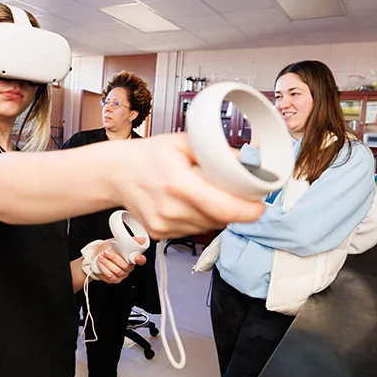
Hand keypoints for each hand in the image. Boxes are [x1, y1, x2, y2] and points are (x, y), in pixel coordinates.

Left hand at [92, 238, 145, 283]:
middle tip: (106, 252)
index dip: (140, 259)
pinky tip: (100, 263)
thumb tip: (142, 239)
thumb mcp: (118, 241)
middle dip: (114, 258)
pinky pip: (111, 276)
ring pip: (118, 271)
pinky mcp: (114, 279)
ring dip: (107, 263)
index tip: (137, 257)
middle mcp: (128, 267)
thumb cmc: (108, 249)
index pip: (141, 260)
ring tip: (101, 257)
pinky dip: (104, 268)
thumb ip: (130, 240)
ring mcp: (122, 274)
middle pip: (126, 266)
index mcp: (132, 258)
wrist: (97, 255)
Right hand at [114, 133, 265, 238]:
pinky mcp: (160, 234)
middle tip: (234, 192)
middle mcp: (171, 209)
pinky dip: (198, 218)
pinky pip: (193, 230)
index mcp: (178, 183)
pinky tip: (187, 203)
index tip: (260, 204)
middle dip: (234, 208)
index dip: (249, 210)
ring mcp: (164, 225)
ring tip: (203, 194)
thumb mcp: (184, 142)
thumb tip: (250, 161)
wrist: (116, 173)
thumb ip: (218, 152)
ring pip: (209, 227)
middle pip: (220, 219)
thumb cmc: (149, 156)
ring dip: (216, 214)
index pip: (225, 208)